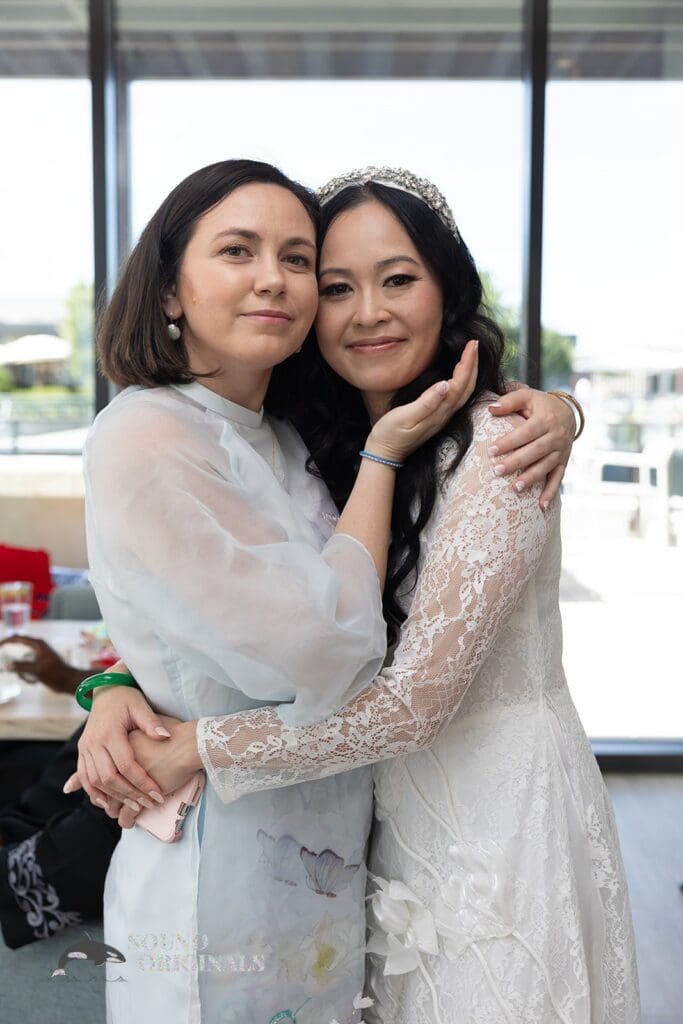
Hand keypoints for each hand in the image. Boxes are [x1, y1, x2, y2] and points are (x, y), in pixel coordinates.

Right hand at [0, 635, 86, 692]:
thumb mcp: (36, 670)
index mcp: (38, 644)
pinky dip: (27, 674)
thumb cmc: (55, 673)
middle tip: (9, 663)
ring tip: (32, 679)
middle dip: (13, 657)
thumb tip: (7, 665)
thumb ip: (21, 667)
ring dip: (22, 671)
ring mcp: (39, 655)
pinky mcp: (40, 663)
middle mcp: (38, 647)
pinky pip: (28, 668)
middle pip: (19, 648)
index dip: (7, 641)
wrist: (68, 681)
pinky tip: (34, 681)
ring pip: (22, 661)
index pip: (18, 638)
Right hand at [63, 685, 177, 810]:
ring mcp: (85, 747)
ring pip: (94, 781)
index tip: (157, 794)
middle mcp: (93, 742)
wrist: (107, 689)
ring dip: (112, 797)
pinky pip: (84, 777)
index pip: (126, 765)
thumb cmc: (128, 697)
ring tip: (132, 807)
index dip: (142, 782)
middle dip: (129, 794)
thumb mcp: (141, 706)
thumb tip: (165, 737)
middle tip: (147, 805)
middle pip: (109, 778)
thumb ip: (152, 722)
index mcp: (109, 732)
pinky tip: (105, 803)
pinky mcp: (82, 750)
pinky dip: (93, 792)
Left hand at [113, 722, 201, 829]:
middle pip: (107, 784)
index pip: (107, 765)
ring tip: (117, 814)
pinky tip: (129, 822)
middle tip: (110, 804)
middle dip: (108, 797)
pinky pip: (127, 812)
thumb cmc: (178, 734)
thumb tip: (153, 737)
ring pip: (114, 800)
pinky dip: (127, 819)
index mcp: (122, 744)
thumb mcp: (155, 728)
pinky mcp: (139, 793)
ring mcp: (127, 778)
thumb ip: (146, 732)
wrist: (188, 743)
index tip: (109, 786)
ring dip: (115, 810)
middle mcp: (119, 761)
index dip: (107, 778)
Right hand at [367, 339, 478, 461]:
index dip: (467, 364)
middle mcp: (444, 415)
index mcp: (439, 412)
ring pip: (463, 393)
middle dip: (472, 365)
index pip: (459, 384)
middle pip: (467, 388)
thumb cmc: (390, 434)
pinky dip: (461, 382)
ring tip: (470, 356)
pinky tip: (458, 376)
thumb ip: (426, 403)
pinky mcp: (436, 418)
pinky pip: (456, 397)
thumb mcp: (404, 417)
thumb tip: (445, 384)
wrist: (384, 454)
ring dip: (469, 373)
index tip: (471, 344)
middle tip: (474, 344)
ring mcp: (441, 418)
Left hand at [488, 388, 575, 507]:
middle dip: (517, 462)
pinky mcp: (563, 462)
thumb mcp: (527, 396)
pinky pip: (558, 479)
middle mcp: (557, 436)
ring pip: (546, 466)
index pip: (526, 432)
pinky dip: (551, 493)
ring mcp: (562, 451)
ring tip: (516, 488)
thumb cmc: (540, 405)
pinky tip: (541, 506)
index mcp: (546, 419)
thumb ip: (510, 401)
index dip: (509, 442)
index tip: (491, 451)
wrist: (568, 412)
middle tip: (497, 471)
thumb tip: (491, 408)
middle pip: (536, 451)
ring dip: (532, 478)